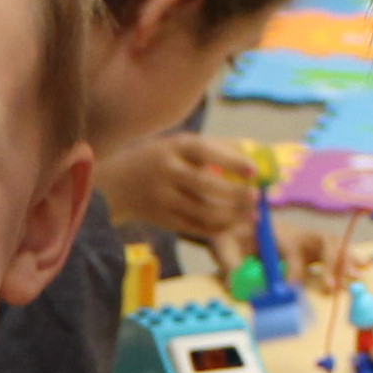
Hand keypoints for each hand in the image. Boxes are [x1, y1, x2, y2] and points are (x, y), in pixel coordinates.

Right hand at [114, 129, 265, 254]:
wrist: (115, 184)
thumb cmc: (158, 160)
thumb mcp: (177, 145)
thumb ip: (213, 148)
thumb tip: (253, 155)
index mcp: (173, 146)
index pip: (206, 152)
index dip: (232, 162)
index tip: (254, 171)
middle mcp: (167, 171)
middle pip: (206, 185)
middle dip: (235, 194)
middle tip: (257, 197)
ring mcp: (163, 198)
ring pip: (203, 211)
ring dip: (232, 215)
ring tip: (253, 214)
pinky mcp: (162, 219)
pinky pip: (196, 227)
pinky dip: (219, 228)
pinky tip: (234, 225)